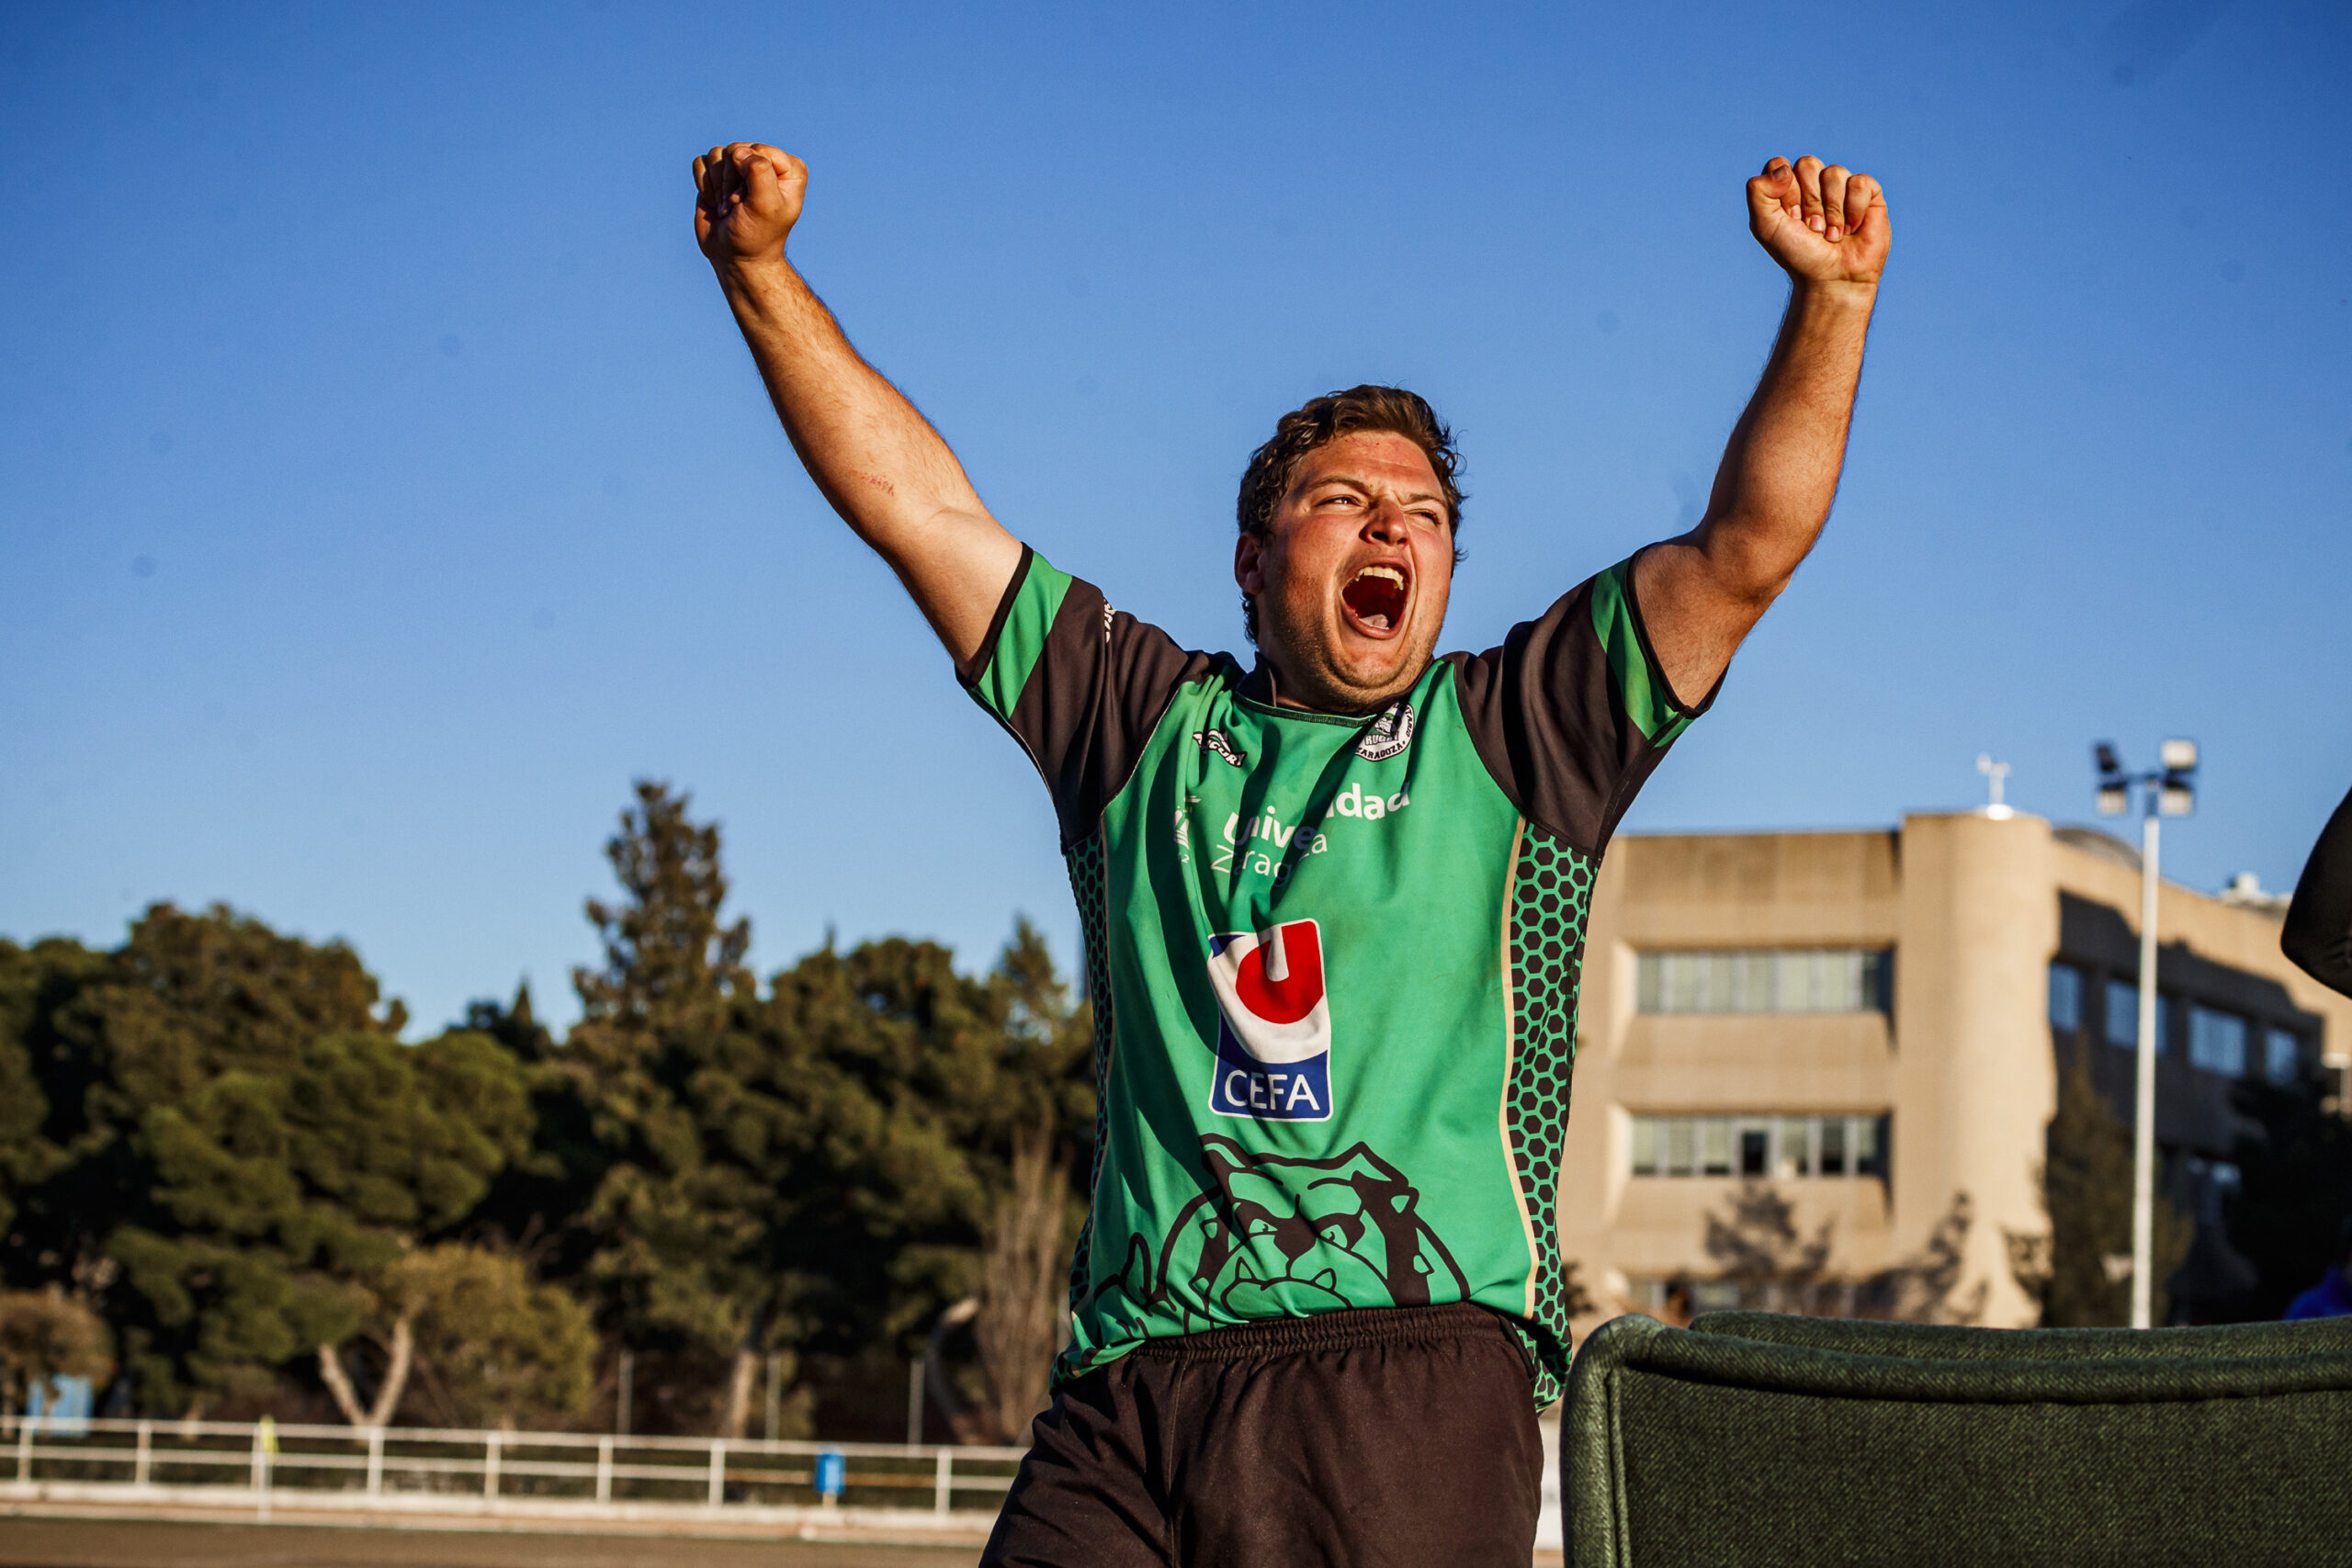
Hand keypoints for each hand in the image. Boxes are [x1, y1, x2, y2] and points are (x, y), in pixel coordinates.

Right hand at [694, 142, 806, 268]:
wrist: (735, 257)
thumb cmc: (756, 235)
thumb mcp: (766, 206)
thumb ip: (759, 171)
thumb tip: (738, 151)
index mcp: (788, 168)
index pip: (758, 151)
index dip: (749, 175)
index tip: (753, 201)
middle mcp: (764, 162)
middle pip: (735, 150)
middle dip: (731, 183)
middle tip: (739, 207)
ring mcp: (739, 166)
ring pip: (717, 154)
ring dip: (718, 186)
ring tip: (728, 207)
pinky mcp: (717, 174)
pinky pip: (701, 162)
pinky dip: (704, 185)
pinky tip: (715, 201)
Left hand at [1747, 156, 1889, 288]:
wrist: (1831, 278)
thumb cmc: (1798, 254)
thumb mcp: (1765, 226)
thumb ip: (1757, 191)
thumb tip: (1783, 168)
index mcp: (1786, 186)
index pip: (1780, 165)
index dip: (1784, 192)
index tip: (1789, 218)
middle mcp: (1814, 182)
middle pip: (1808, 164)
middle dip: (1808, 201)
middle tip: (1811, 227)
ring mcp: (1841, 186)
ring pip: (1834, 173)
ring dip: (1831, 211)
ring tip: (1831, 233)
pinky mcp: (1868, 193)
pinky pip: (1860, 182)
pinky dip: (1853, 210)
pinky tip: (1852, 228)